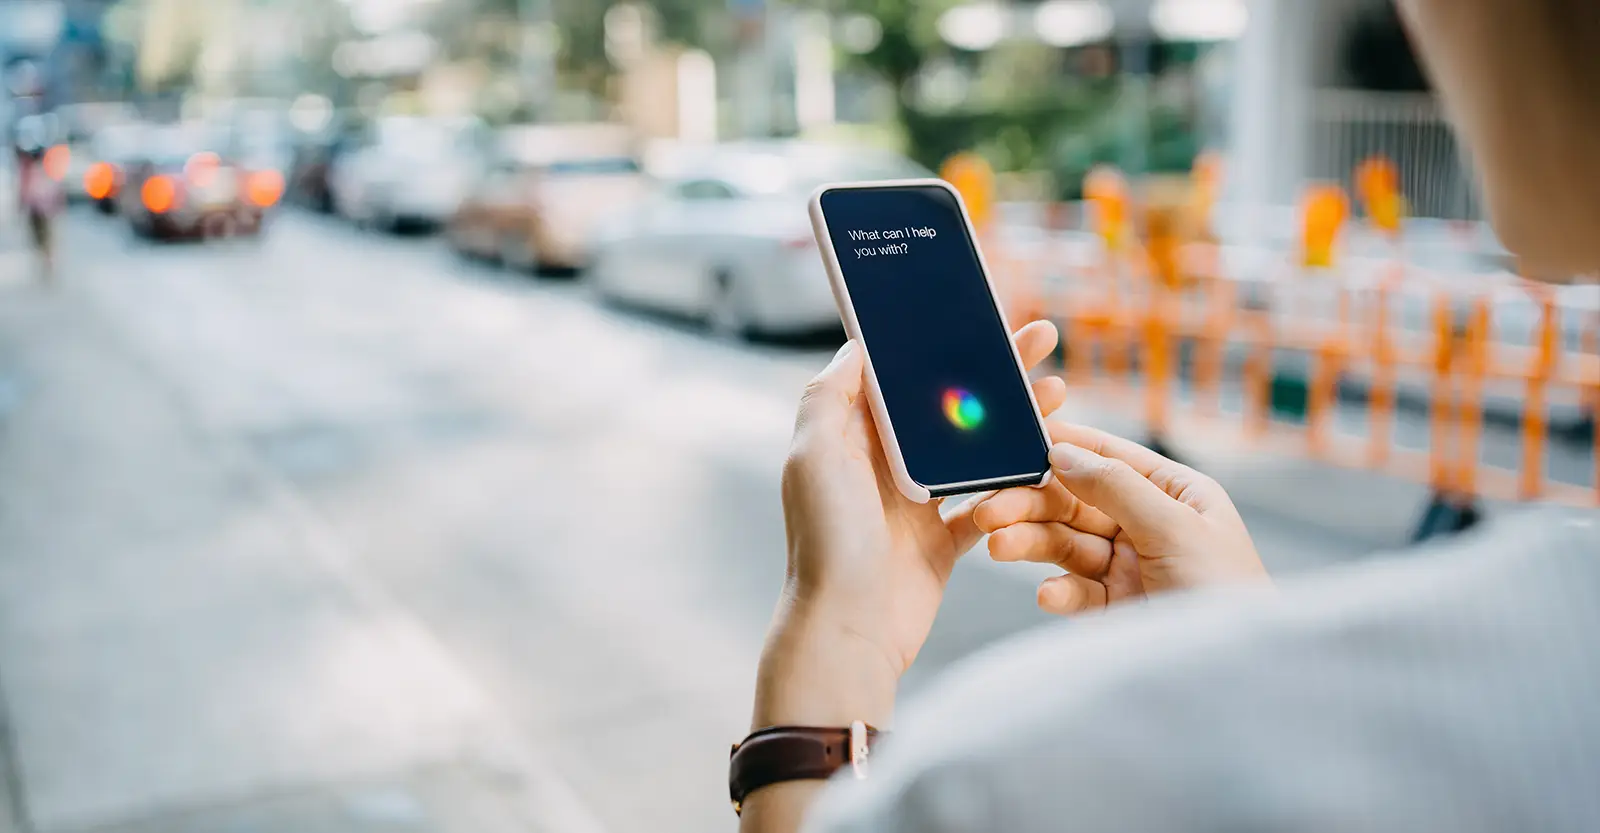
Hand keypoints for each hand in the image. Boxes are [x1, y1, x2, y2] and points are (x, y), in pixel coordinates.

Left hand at [754, 321, 1065, 728]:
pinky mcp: (943, 542)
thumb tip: (857, 344)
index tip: (984, 315)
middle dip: (996, 372)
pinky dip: (1019, 484)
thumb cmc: (826, 543)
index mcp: (852, 437)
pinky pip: (990, 504)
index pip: (904, 375)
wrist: (847, 631)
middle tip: (1043, 339)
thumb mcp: (815, 456)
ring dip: (1017, 422)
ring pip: (977, 449)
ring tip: (1059, 395)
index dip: (942, 343)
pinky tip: (1051, 460)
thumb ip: (831, 396)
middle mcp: (884, 465)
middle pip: (948, 405)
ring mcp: (916, 503)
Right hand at [973, 423, 1267, 615]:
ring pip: (1068, 545)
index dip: (1065, 447)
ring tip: (998, 547)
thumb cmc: (1226, 596)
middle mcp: (1151, 526)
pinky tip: (1047, 595)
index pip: (1112, 459)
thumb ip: (1116, 487)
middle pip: (1078, 503)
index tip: (1016, 439)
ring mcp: (1132, 568)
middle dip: (1033, 504)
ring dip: (1031, 543)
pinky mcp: (1117, 609)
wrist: (1238, 681)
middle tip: (990, 510)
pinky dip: (1058, 591)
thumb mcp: (1175, 529)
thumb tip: (1063, 451)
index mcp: (1177, 494)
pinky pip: (1077, 591)